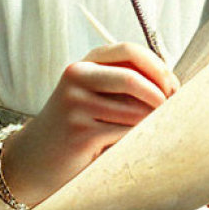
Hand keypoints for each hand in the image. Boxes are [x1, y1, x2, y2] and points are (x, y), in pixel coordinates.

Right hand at [1, 42, 178, 206]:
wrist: (34, 159)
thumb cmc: (75, 127)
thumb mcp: (94, 97)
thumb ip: (124, 86)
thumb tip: (173, 86)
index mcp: (85, 64)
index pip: (129, 51)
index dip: (157, 67)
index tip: (173, 86)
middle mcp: (77, 78)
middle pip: (133, 78)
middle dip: (161, 95)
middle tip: (173, 110)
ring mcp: (76, 104)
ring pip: (134, 110)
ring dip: (153, 122)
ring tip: (156, 131)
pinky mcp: (80, 132)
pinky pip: (125, 132)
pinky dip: (139, 138)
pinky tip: (138, 144)